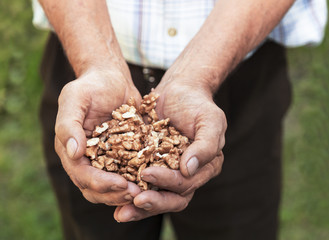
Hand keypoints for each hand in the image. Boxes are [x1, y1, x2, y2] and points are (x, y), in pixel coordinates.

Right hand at [54, 69, 141, 205]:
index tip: (120, 184)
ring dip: (129, 192)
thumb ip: (68, 125)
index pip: (82, 175)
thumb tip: (73, 153)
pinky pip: (131, 171)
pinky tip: (156, 179)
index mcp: (72, 150)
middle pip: (97, 188)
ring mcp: (107, 159)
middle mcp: (88, 159)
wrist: (112, 79)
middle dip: (115, 194)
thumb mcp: (74, 99)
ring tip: (147, 191)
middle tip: (137, 194)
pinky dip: (141, 178)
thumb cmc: (90, 86)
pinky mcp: (124, 154)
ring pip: (114, 186)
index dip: (100, 183)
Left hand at [113, 76, 226, 220]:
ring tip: (120, 212)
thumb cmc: (198, 104)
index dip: (168, 183)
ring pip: (153, 195)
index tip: (148, 173)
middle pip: (171, 198)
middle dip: (153, 202)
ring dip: (137, 206)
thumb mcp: (210, 121)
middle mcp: (185, 176)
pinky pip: (137, 181)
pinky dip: (126, 189)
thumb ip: (205, 146)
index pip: (186, 184)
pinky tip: (111, 193)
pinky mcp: (148, 164)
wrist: (178, 91)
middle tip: (135, 200)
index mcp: (203, 169)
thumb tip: (188, 170)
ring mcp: (166, 172)